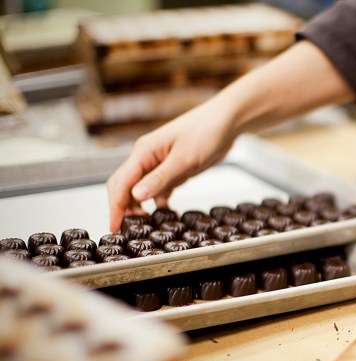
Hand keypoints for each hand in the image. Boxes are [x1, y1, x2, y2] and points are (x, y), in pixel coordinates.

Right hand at [105, 41, 355, 232]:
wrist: (227, 121)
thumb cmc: (207, 132)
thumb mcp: (184, 159)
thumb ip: (160, 178)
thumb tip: (136, 196)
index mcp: (144, 152)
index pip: (121, 183)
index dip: (116, 207)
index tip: (115, 227)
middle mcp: (147, 158)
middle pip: (125, 187)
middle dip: (124, 209)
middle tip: (128, 232)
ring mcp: (160, 163)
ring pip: (141, 189)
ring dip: (140, 207)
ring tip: (146, 226)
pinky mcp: (173, 169)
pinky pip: (159, 188)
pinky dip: (158, 202)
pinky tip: (164, 214)